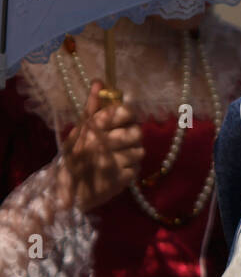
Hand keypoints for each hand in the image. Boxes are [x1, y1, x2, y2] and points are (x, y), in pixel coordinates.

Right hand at [57, 80, 142, 212]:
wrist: (63, 195)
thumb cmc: (72, 159)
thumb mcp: (78, 131)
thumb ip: (92, 107)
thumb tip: (98, 81)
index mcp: (93, 128)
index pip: (124, 111)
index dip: (128, 114)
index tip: (124, 120)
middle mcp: (103, 143)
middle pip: (136, 131)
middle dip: (131, 137)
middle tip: (120, 143)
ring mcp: (113, 163)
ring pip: (139, 151)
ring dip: (131, 155)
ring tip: (117, 158)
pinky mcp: (120, 180)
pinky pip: (136, 169)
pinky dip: (129, 171)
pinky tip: (117, 171)